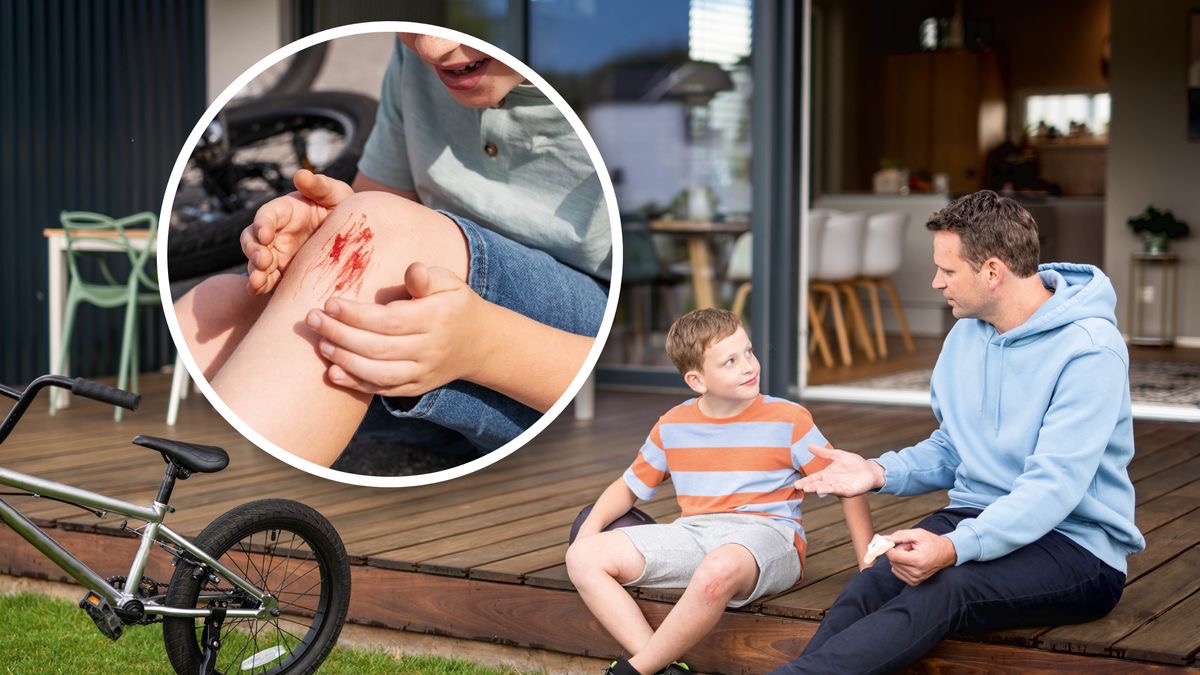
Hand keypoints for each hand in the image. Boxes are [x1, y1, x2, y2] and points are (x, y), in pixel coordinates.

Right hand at [242, 169, 353, 294]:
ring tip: (259, 281)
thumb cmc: (343, 210)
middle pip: (252, 239)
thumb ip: (320, 186)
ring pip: (255, 261)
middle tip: (263, 261)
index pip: (267, 215)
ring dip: (254, 270)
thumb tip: (301, 174)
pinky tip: (259, 291)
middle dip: (253, 250)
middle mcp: (276, 232)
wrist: (358, 239)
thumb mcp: (336, 195)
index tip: (265, 235)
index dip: (262, 224)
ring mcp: (278, 253)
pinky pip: (266, 279)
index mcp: (285, 210)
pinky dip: (260, 285)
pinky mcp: (283, 272)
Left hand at [306, 262, 486, 395]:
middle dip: (341, 335)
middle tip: (312, 319)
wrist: (479, 344)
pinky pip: (383, 390)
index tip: (330, 302)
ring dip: (345, 360)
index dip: (357, 315)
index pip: (391, 321)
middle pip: (379, 347)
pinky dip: (356, 384)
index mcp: (437, 319)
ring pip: (379, 373)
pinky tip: (333, 372)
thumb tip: (412, 271)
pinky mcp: (415, 387)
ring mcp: (423, 372)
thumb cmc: (454, 304)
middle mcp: (430, 349)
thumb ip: (427, 276)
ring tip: (320, 343)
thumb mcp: (450, 282)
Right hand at [793, 445, 885, 496]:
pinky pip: (838, 490)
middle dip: (809, 486)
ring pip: (826, 488)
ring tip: (809, 489)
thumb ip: (823, 452)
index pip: (814, 478)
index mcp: (827, 474)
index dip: (805, 481)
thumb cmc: (854, 463)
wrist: (869, 470)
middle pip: (818, 485)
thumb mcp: (837, 455)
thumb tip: (808, 445)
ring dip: (818, 489)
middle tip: (800, 487)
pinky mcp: (848, 491)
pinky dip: (831, 490)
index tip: (796, 484)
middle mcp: (831, 482)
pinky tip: (824, 490)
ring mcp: (839, 487)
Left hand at [884, 528, 956, 585]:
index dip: (889, 547)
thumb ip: (899, 536)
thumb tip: (883, 539)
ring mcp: (915, 579)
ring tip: (912, 553)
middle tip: (909, 547)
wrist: (946, 553)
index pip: (893, 556)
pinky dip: (901, 564)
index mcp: (918, 560)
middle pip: (893, 561)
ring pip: (894, 566)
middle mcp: (916, 573)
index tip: (891, 541)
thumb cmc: (932, 542)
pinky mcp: (914, 582)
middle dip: (897, 551)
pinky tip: (911, 560)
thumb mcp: (916, 534)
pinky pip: (897, 572)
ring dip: (899, 558)